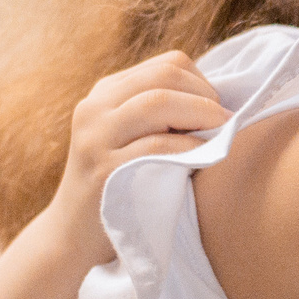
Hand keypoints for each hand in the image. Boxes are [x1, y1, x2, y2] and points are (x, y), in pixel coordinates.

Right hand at [44, 53, 227, 271]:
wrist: (72, 233)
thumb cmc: (121, 183)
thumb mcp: (130, 136)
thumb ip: (162, 113)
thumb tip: (222, 99)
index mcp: (105, 93)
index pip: (167, 64)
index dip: (202, 82)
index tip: (217, 109)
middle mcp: (95, 108)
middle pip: (165, 77)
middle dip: (206, 95)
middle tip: (226, 121)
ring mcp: (95, 137)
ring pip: (158, 102)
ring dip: (202, 114)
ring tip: (221, 134)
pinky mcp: (103, 170)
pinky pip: (157, 145)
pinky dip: (190, 146)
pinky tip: (204, 156)